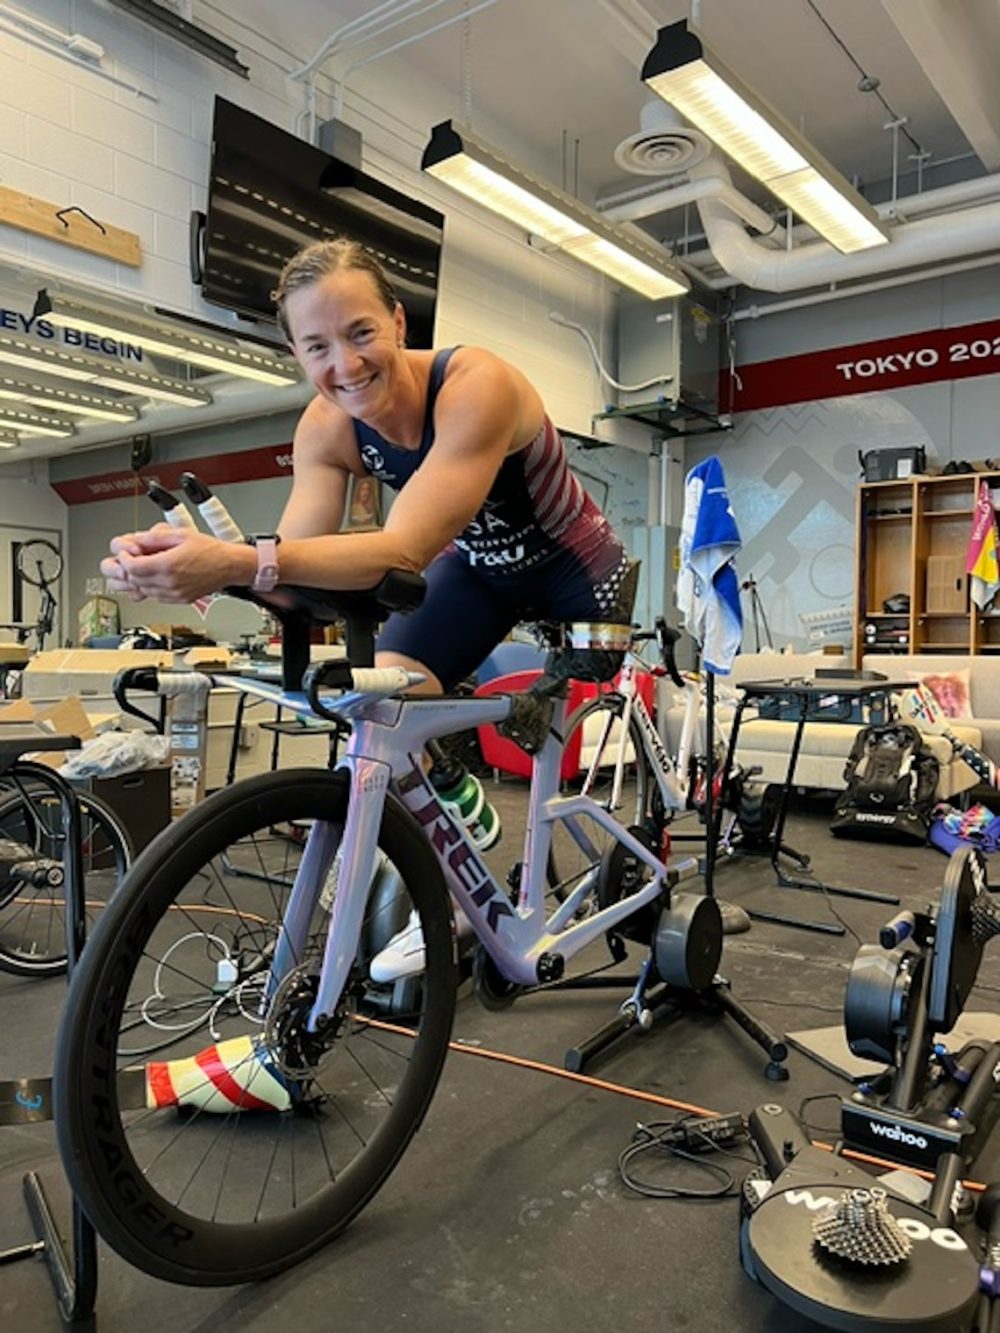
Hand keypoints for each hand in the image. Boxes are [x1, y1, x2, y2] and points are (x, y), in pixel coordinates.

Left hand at [101, 525, 248, 603]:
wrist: (229, 566)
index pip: (132, 568)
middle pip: (134, 581)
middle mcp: (170, 583)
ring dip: (138, 579)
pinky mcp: (179, 600)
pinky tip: (156, 576)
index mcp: (169, 565)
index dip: (124, 559)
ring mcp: (174, 594)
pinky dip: (150, 587)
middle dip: (128, 569)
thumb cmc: (210, 550)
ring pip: (142, 591)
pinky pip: (155, 597)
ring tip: (144, 567)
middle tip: (131, 559)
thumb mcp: (180, 534)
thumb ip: (154, 537)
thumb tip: (135, 540)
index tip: (126, 552)